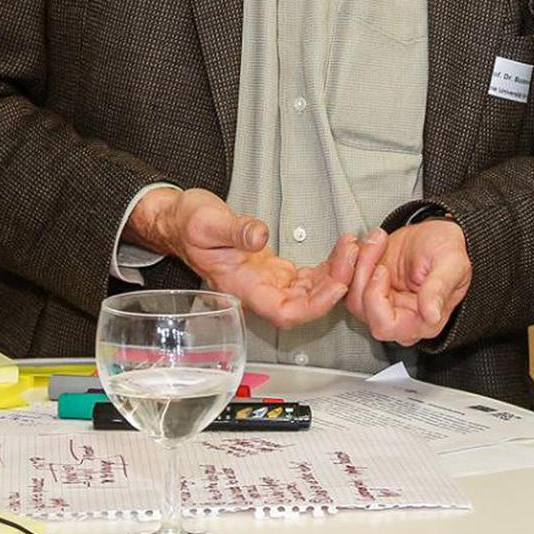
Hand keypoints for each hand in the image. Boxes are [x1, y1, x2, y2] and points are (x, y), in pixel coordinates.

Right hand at [128, 188, 347, 327]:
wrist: (179, 221)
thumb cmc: (188, 224)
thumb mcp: (207, 222)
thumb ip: (236, 231)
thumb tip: (259, 236)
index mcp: (240, 287)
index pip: (283, 312)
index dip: (314, 307)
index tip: (338, 286)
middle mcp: (256, 290)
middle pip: (303, 305)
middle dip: (334, 285)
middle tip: (355, 256)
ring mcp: (265, 282)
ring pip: (308, 293)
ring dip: (334, 275)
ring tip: (353, 249)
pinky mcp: (271, 270)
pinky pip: (305, 279)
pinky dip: (325, 269)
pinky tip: (340, 253)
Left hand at [344, 220, 471, 344]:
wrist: (438, 233)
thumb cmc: (448, 249)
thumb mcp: (451, 263)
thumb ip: (439, 289)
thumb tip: (432, 314)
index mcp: (423, 321)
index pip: (386, 326)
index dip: (376, 299)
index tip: (382, 270)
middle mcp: (399, 317)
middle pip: (363, 309)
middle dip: (364, 271)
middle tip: (378, 242)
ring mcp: (381, 304)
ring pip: (351, 294)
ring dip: (357, 261)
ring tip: (376, 238)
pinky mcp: (368, 289)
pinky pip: (345, 282)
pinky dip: (349, 260)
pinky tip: (365, 242)